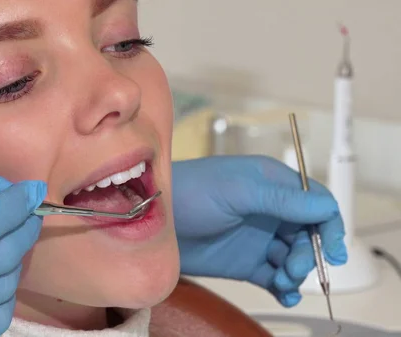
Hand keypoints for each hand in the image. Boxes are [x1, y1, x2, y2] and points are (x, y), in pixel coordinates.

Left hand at [172, 155, 346, 306]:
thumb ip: (282, 199)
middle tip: (294, 268)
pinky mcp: (245, 262)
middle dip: (309, 253)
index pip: (316, 203)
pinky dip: (284, 288)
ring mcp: (258, 238)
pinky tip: (284, 295)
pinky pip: (275, 277)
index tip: (334, 250)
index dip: (330, 226)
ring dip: (297, 272)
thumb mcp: (238, 190)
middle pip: (309, 235)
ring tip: (284, 281)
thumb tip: (325, 207)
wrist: (154, 222)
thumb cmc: (189, 192)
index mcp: (272, 185)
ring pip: (294, 258)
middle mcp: (270, 211)